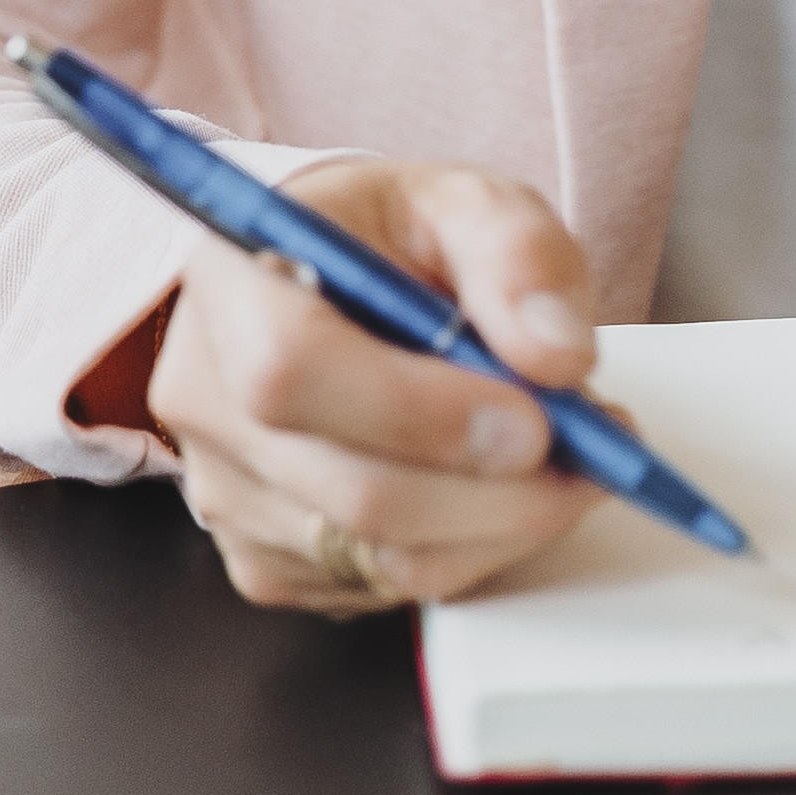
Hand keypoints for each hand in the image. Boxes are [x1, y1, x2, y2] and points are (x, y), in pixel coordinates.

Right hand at [111, 156, 605, 614]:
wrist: (336, 285)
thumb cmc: (388, 242)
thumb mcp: (466, 204)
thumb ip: (518, 256)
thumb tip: (556, 356)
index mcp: (233, 277)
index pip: (291, 369)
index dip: (419, 412)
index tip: (530, 418)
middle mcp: (204, 393)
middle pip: (349, 489)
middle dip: (497, 491)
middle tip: (591, 454)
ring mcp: (224, 490)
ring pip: (380, 556)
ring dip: (501, 525)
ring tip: (566, 463)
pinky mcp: (263, 559)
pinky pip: (381, 590)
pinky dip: (468, 553)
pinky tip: (496, 491)